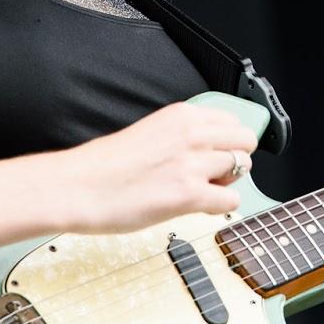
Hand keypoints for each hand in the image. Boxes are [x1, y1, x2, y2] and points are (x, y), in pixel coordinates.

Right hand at [45, 102, 257, 233]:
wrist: (77, 187)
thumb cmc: (103, 165)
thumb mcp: (150, 132)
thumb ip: (180, 135)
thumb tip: (205, 149)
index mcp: (180, 115)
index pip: (231, 121)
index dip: (228, 141)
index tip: (217, 153)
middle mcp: (191, 134)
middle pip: (245, 141)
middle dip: (236, 159)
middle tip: (215, 174)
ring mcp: (192, 164)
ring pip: (242, 168)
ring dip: (228, 182)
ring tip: (203, 191)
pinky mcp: (188, 194)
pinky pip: (231, 200)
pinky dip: (221, 206)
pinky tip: (201, 207)